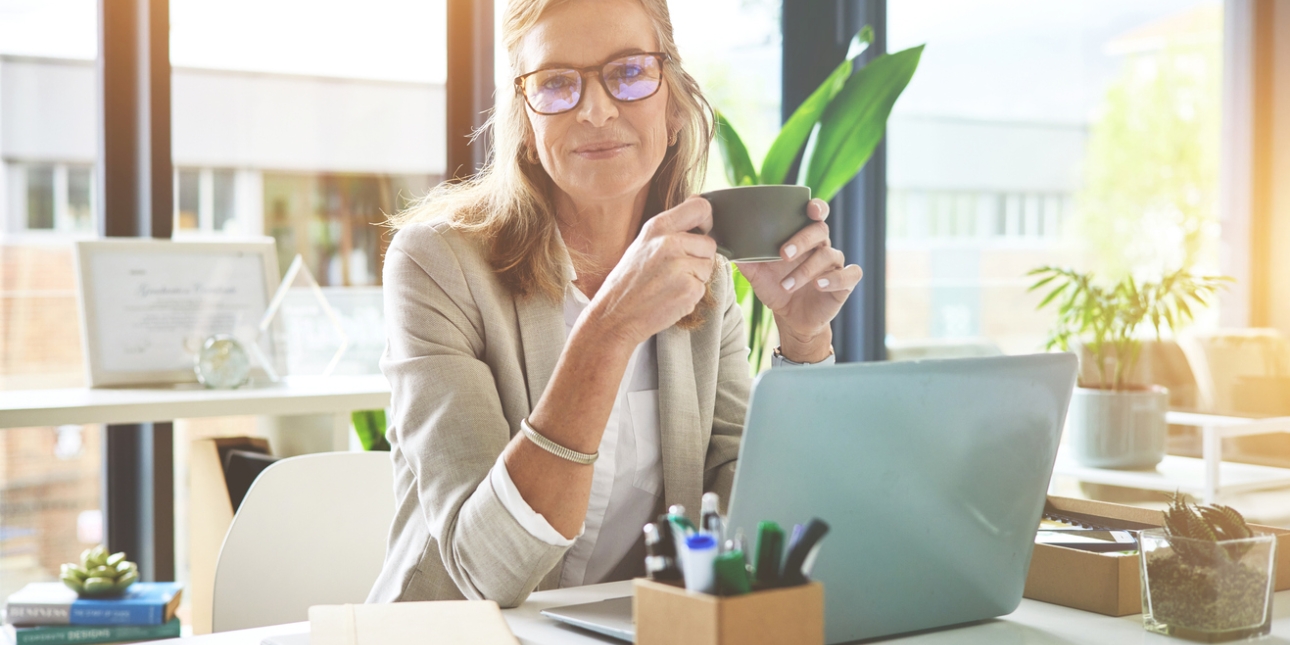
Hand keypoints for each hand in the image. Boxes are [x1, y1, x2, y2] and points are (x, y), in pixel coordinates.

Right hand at [581, 196, 715, 349]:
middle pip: (709, 244)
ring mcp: (680, 266)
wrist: (614, 316)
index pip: (700, 208)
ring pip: (708, 267)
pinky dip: (690, 296)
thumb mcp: (642, 245)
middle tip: (674, 271)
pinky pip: (703, 288)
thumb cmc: (627, 283)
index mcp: (657, 227)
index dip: (707, 220)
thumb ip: (669, 230)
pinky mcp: (689, 289)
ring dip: (695, 278)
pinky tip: (669, 298)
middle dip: (699, 258)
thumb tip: (700, 213)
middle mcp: (670, 243)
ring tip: (668, 285)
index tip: (702, 230)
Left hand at [734, 199, 862, 361]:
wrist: (791, 319)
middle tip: (782, 254)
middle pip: (820, 231)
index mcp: (803, 238)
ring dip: (805, 270)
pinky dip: (834, 278)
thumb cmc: (777, 289)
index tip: (809, 209)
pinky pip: (849, 274)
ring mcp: (834, 264)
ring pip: (829, 255)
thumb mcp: (758, 275)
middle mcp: (821, 247)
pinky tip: (818, 285)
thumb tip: (727, 246)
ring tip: (786, 285)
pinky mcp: (844, 283)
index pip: (816, 214)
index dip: (816, 207)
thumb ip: (746, 259)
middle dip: (801, 240)